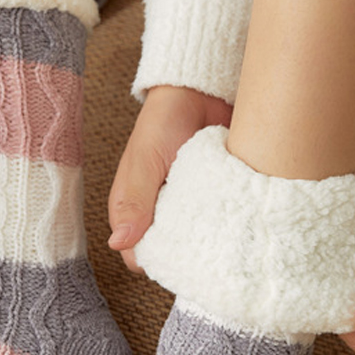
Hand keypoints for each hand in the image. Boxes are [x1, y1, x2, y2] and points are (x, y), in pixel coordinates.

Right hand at [108, 85, 231, 272]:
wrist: (201, 91)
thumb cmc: (164, 120)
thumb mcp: (146, 160)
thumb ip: (134, 201)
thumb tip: (118, 244)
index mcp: (132, 211)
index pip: (139, 255)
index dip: (157, 262)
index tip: (181, 261)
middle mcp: (157, 214)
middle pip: (169, 255)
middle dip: (186, 257)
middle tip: (208, 249)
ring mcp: (186, 210)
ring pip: (195, 243)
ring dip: (208, 243)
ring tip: (225, 237)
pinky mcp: (211, 200)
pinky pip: (217, 224)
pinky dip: (225, 225)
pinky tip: (236, 222)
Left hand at [341, 178, 354, 353]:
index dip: (346, 324)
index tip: (335, 296)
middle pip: (352, 326)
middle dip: (341, 306)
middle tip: (333, 278)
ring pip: (347, 304)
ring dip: (340, 288)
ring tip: (338, 266)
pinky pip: (349, 284)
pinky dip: (343, 274)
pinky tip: (340, 258)